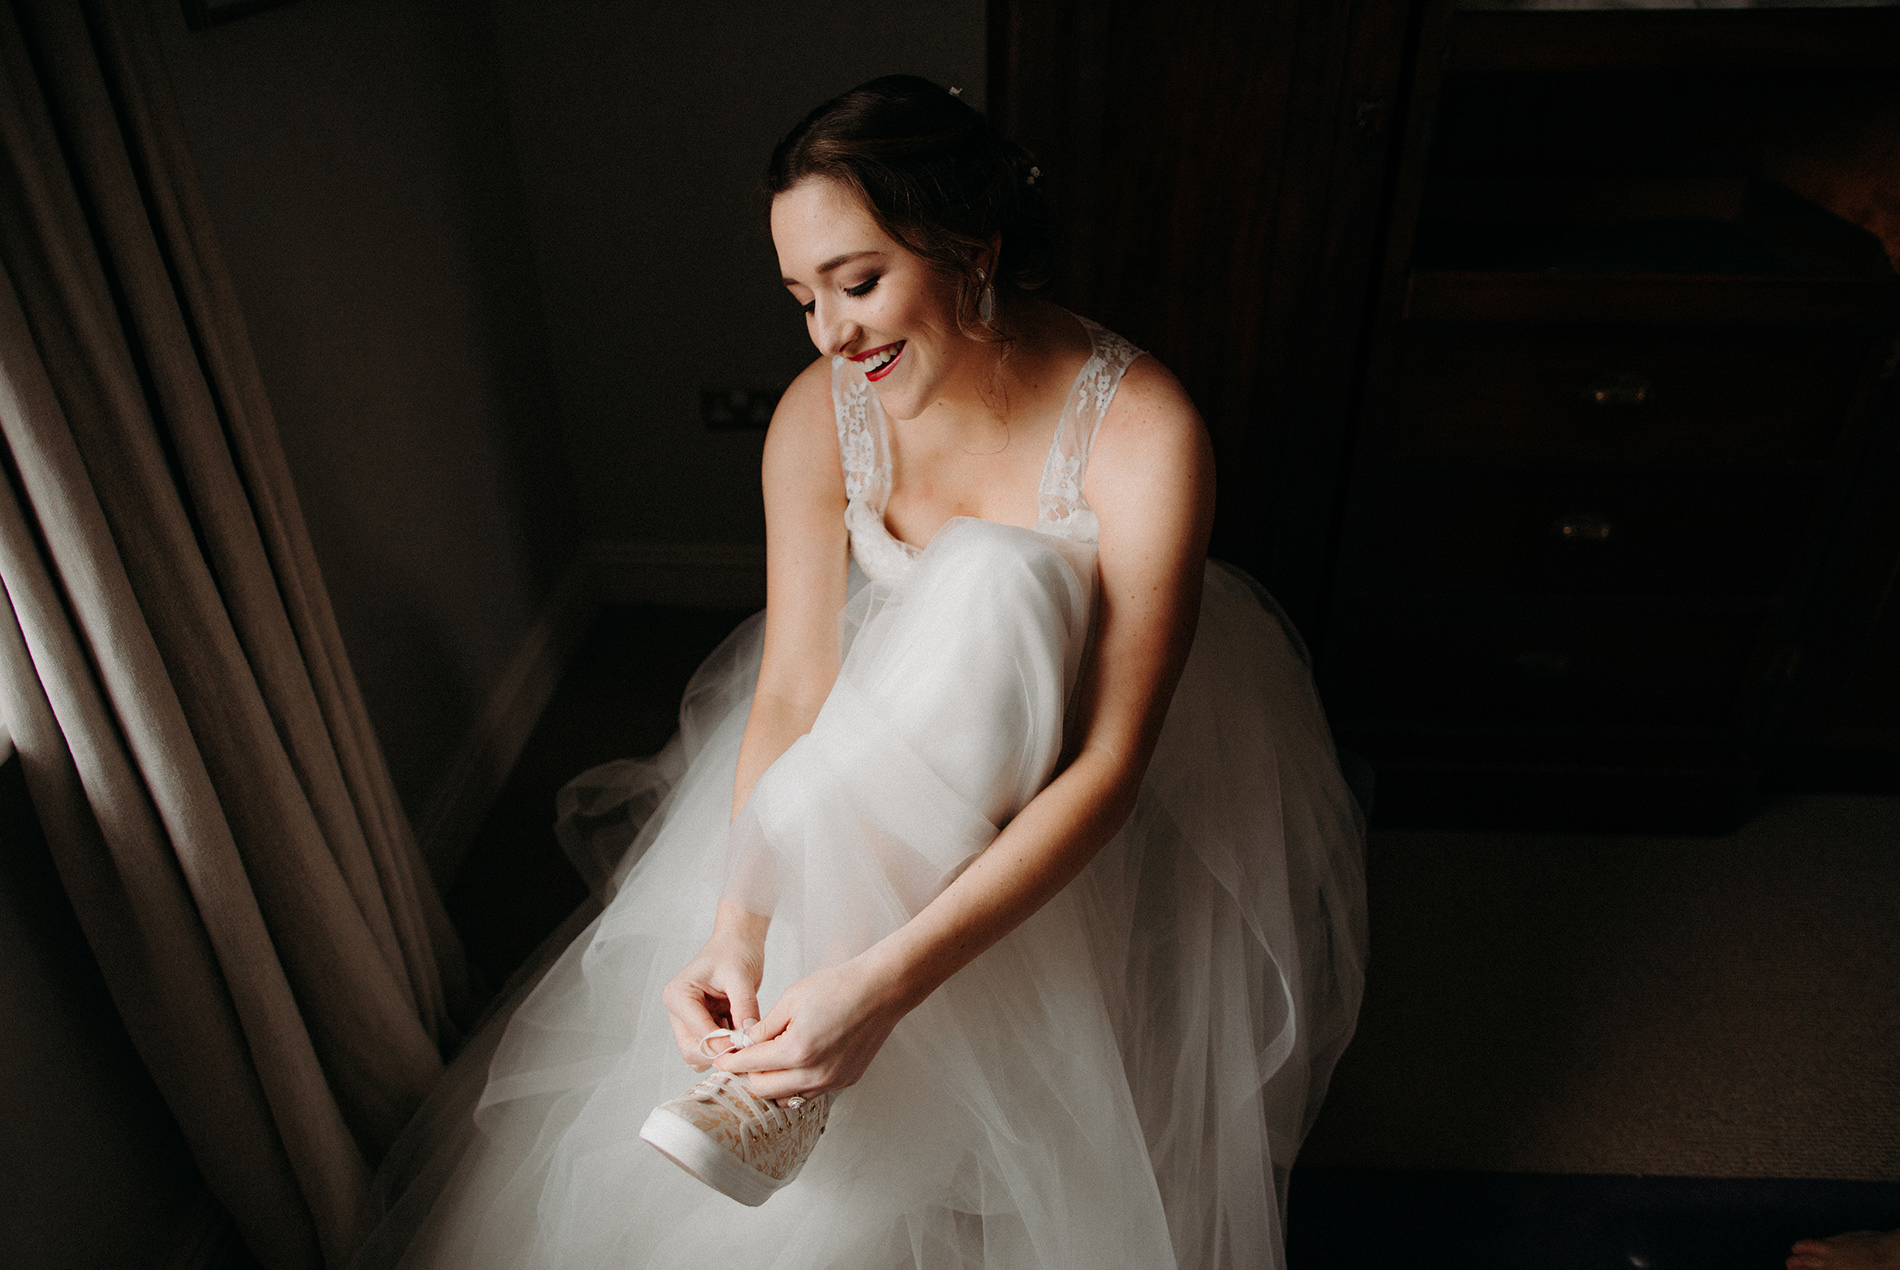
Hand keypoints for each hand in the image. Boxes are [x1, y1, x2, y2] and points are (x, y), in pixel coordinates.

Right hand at [661, 922, 765, 1069]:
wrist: (738, 944)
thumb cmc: (734, 952)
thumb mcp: (740, 976)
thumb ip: (744, 1006)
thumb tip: (748, 1035)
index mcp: (678, 995)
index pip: (698, 1034)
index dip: (724, 1043)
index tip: (748, 1042)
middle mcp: (678, 1011)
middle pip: (692, 1051)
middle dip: (720, 1052)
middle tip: (747, 1046)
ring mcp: (687, 1021)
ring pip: (700, 1054)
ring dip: (723, 1052)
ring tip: (746, 1036)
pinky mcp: (701, 1026)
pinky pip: (711, 1048)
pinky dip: (728, 1047)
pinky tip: (743, 1032)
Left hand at [714, 955, 906, 1099]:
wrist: (882, 989)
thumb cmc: (839, 986)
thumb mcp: (792, 999)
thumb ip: (764, 1027)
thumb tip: (744, 1043)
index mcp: (797, 1050)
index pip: (750, 1065)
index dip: (731, 1062)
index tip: (721, 1059)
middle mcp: (815, 1074)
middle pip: (764, 1090)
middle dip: (748, 1075)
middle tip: (744, 1058)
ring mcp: (832, 1081)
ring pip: (787, 1097)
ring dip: (773, 1083)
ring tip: (768, 1061)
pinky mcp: (846, 1081)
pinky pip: (810, 1092)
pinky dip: (796, 1083)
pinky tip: (796, 1062)